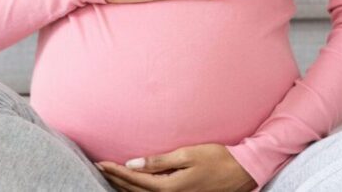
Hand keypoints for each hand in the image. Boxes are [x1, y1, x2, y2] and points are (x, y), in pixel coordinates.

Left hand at [95, 143, 256, 191]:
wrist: (242, 172)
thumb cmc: (217, 159)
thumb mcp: (187, 155)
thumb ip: (159, 161)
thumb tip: (132, 163)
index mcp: (170, 187)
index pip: (135, 180)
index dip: (116, 171)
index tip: (100, 162)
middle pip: (135, 191)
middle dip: (116, 179)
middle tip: (99, 168)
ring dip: (125, 187)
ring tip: (110, 176)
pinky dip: (139, 191)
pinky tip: (133, 185)